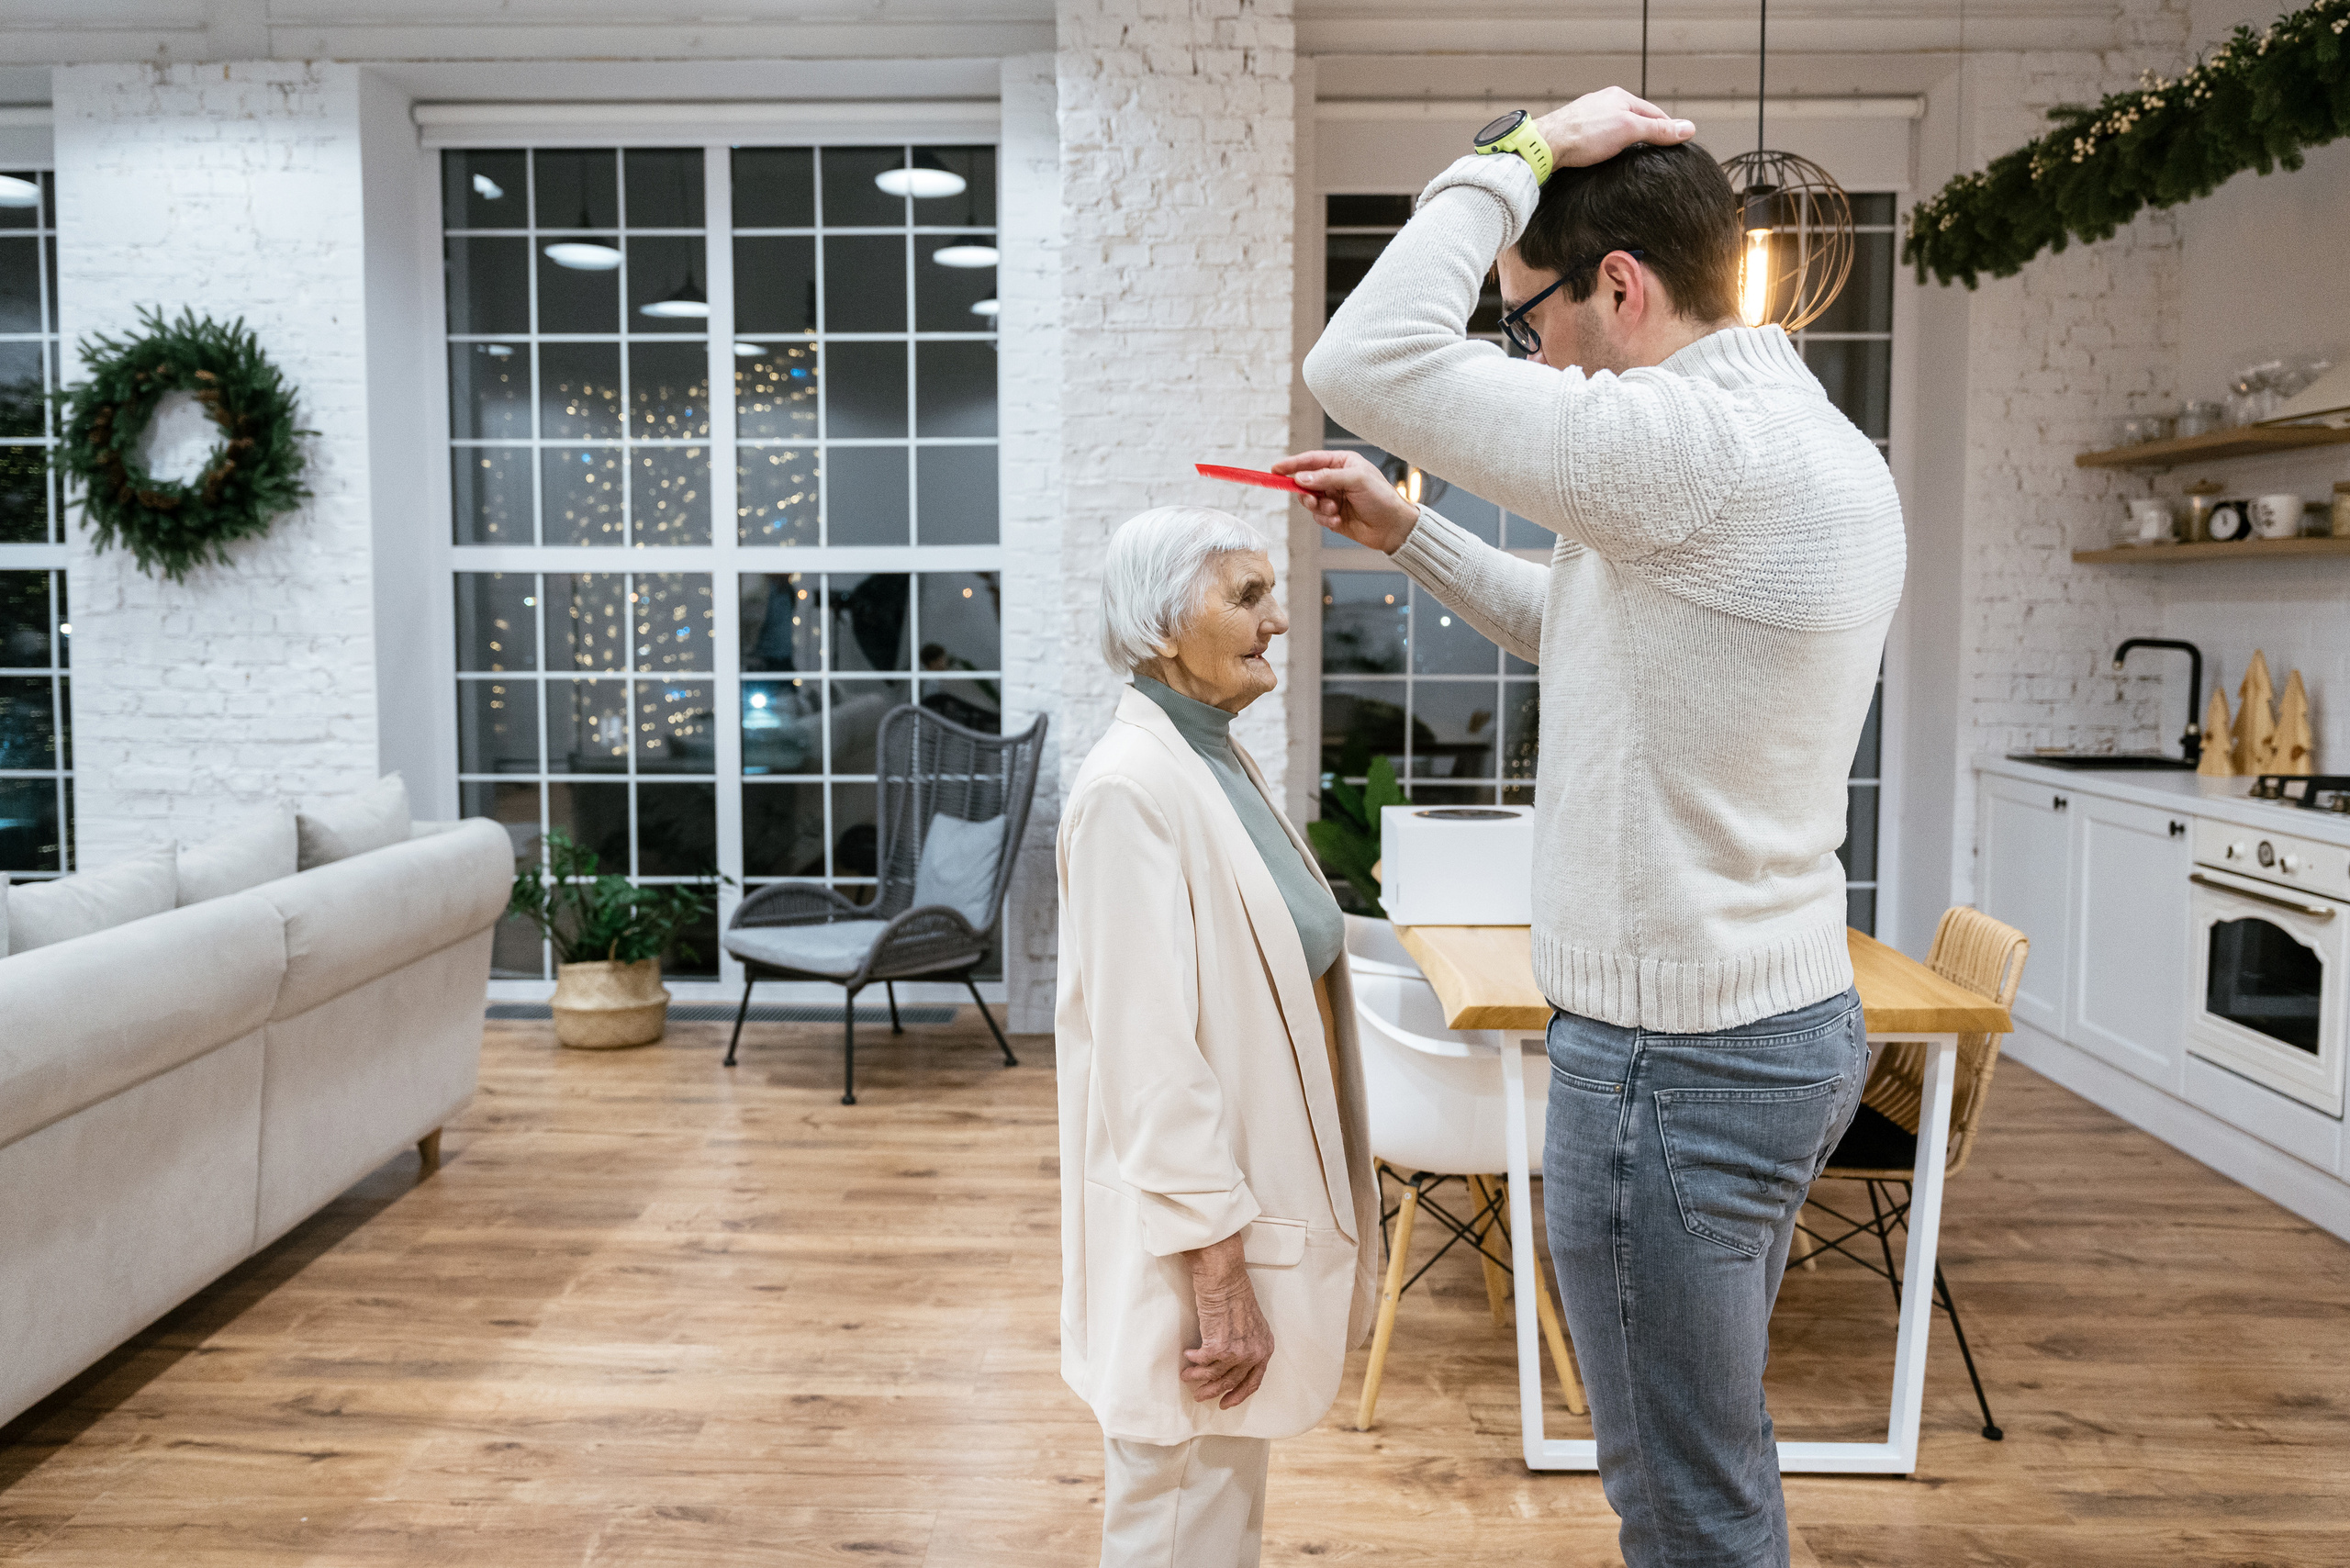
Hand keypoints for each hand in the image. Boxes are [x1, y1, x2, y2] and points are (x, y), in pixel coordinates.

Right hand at [1180, 1233, 1274, 1408]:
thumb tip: (1230, 1362)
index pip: (1254, 1381)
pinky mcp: (1218, 1347)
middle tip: (1200, 1396)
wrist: (1225, 1279)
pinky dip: (1192, 1361)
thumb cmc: (1236, 1294)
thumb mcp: (1252, 1323)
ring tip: (1186, 1376)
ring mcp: (1236, 1352)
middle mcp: (1253, 1353)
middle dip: (1213, 1391)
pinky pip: (1201, 1362)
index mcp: (1264, 1348)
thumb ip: (1247, 1344)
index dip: (1239, 1395)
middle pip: (1231, 1382)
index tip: (1226, 1403)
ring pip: (1213, 1375)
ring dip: (1197, 1378)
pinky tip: (1187, 1356)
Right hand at [1274, 450, 1419, 554]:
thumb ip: (1327, 477)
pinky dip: (1324, 519)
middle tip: (1312, 499)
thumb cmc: (1381, 498)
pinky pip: (1317, 516)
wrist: (1393, 527)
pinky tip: (1338, 520)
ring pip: (1309, 500)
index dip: (1292, 464)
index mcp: (1342, 463)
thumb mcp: (1356, 480)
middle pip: (1305, 481)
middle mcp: (1335, 479)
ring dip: (1318, 507)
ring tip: (1333, 511)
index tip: (1275, 469)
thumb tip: (1300, 477)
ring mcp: (1333, 497)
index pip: (1311, 460)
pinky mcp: (1332, 515)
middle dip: (1306, 491)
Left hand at [1533, 87, 1695, 168]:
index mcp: (1619, 97)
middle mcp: (1604, 103)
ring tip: (1634, 161)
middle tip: (1657, 157)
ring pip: (1617, 130)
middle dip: (1646, 136)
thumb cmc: (1583, 134)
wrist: (1545, 145)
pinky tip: (1608, 160)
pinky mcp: (1576, 133)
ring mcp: (1589, 117)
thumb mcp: (1629, 130)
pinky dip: (1609, 149)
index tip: (1677, 145)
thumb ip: (1658, 130)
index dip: (1667, 129)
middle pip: (1635, 120)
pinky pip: (1600, 140)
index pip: (1654, 112)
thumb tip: (1688, 129)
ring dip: (1626, 144)